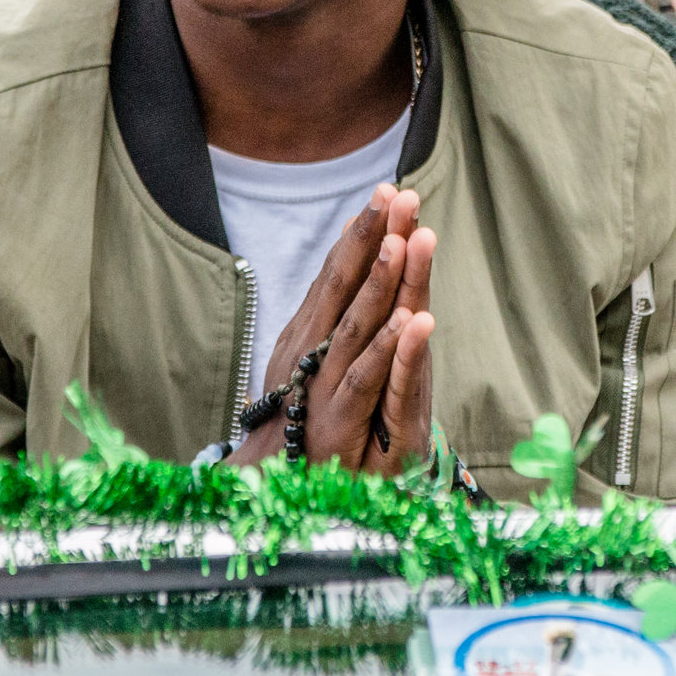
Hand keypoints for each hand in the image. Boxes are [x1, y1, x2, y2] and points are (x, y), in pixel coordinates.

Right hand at [235, 184, 434, 472]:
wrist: (266, 485)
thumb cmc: (297, 419)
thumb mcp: (306, 363)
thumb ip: (325, 318)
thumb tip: (342, 267)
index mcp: (308, 332)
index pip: (337, 272)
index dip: (362, 232)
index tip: (387, 191)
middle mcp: (311, 348)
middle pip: (343, 284)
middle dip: (371, 237)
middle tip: (395, 192)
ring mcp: (323, 381)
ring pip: (354, 322)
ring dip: (378, 280)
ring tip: (401, 241)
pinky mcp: (338, 418)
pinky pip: (364, 378)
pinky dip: (385, 348)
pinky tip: (410, 322)